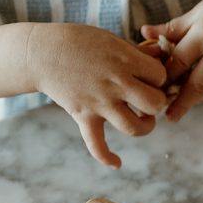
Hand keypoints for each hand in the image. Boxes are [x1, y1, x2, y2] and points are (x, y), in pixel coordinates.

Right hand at [27, 23, 167, 167]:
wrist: (40, 53)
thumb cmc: (79, 42)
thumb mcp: (112, 39)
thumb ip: (137, 52)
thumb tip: (162, 55)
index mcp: (125, 61)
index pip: (160, 76)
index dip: (159, 77)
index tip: (149, 75)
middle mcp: (115, 84)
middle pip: (154, 103)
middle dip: (157, 102)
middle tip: (148, 97)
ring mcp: (99, 103)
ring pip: (134, 127)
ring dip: (144, 126)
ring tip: (142, 119)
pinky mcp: (83, 116)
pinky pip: (96, 144)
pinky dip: (106, 157)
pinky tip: (117, 163)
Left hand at [141, 0, 202, 122]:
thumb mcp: (197, 13)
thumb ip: (172, 28)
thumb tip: (144, 33)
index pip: (179, 63)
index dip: (166, 78)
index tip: (156, 90)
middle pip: (197, 85)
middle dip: (182, 103)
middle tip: (170, 117)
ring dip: (198, 99)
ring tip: (186, 103)